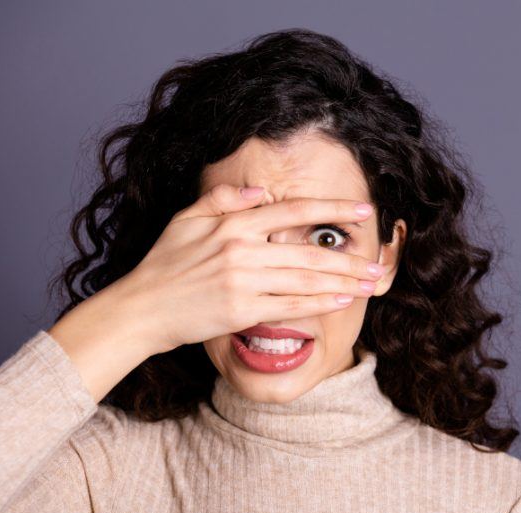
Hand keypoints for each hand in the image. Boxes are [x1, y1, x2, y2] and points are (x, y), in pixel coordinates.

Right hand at [122, 183, 382, 353]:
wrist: (142, 308)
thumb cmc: (164, 263)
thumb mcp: (185, 219)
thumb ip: (222, 200)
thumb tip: (259, 193)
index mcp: (232, 224)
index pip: (292, 211)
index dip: (331, 209)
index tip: (361, 211)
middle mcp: (242, 250)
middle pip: (308, 251)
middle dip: (348, 258)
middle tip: (377, 263)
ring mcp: (243, 282)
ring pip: (305, 280)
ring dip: (342, 282)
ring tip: (370, 283)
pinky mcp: (241, 311)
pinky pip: (289, 306)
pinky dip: (318, 303)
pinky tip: (340, 300)